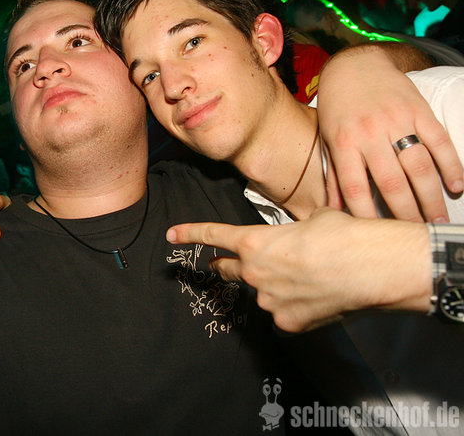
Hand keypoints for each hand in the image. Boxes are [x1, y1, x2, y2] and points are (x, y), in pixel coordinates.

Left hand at [166, 208, 430, 331]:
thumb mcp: (314, 220)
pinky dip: (299, 307)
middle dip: (225, 266)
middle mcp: (254, 272)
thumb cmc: (345, 236)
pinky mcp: (287, 323)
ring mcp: (269, 301)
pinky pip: (287, 313)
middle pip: (230, 270)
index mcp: (255, 241)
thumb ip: (293, 231)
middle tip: (222, 265)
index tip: (171, 235)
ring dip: (279, 287)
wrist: (373, 268)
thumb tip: (300, 236)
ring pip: (266, 293)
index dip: (190, 233)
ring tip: (314, 278)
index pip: (214, 235)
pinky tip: (321, 299)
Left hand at [317, 44, 462, 221]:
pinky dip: (450, 164)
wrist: (354, 66)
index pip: (355, 187)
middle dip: (406, 213)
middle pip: (391, 182)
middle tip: (416, 234)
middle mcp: (370, 133)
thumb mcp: (329, 140)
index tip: (378, 235)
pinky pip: (438, 141)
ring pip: (418, 165)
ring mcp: (396, 120)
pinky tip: (456, 186)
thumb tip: (331, 210)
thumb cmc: (337, 109)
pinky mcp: (418, 109)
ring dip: (430, 196)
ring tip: (437, 220)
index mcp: (344, 144)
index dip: (366, 214)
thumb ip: (333, 176)